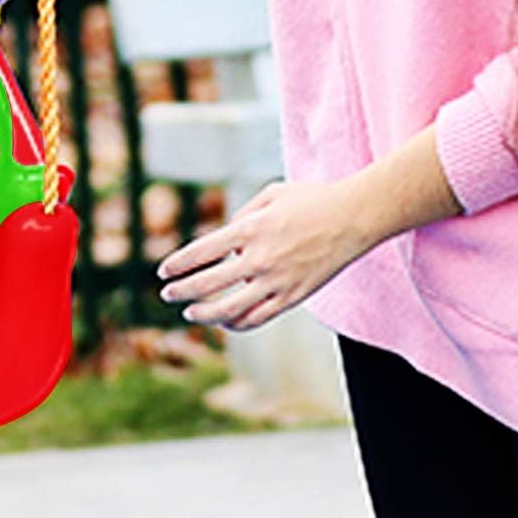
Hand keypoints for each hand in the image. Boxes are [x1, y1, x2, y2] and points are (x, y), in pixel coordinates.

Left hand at [158, 178, 384, 330]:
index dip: (178, 263)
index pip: (202, 252)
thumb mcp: (271, 194)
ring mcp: (277, 281)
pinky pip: (258, 317)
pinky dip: (237, 323)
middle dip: (182, 290)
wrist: (353, 217)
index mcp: (250, 229)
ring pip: (230, 308)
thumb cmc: (311, 200)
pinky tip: (225, 321)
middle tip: (167, 294)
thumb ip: (243, 214)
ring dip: (205, 313)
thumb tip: (226, 239)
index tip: (163, 271)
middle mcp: (260, 258)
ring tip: (190, 312)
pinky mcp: (293, 297)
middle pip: (208, 283)